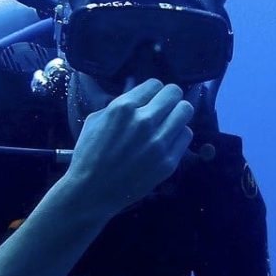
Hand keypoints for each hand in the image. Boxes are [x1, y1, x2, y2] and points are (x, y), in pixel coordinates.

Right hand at [66, 79, 193, 215]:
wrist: (92, 191)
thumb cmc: (89, 154)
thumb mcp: (95, 120)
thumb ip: (119, 104)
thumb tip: (138, 95)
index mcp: (123, 108)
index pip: (155, 83)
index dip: (153, 91)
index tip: (150, 99)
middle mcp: (144, 121)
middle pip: (175, 93)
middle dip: (169, 98)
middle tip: (163, 108)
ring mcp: (159, 142)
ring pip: (185, 111)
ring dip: (177, 114)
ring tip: (168, 123)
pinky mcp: (169, 161)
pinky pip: (186, 135)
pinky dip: (178, 135)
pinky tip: (167, 141)